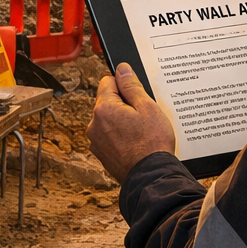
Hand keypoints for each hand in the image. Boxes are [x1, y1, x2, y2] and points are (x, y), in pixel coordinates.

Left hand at [87, 63, 175, 182]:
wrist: (151, 177)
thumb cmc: (152, 145)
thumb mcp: (147, 107)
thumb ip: (131, 86)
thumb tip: (122, 69)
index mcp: (104, 109)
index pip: (107, 81)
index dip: (124, 86)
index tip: (136, 95)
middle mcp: (94, 124)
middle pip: (107, 102)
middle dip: (123, 105)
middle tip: (142, 117)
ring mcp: (96, 141)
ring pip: (108, 120)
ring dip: (121, 122)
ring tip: (140, 132)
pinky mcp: (102, 154)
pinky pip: (109, 137)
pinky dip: (120, 137)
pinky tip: (135, 143)